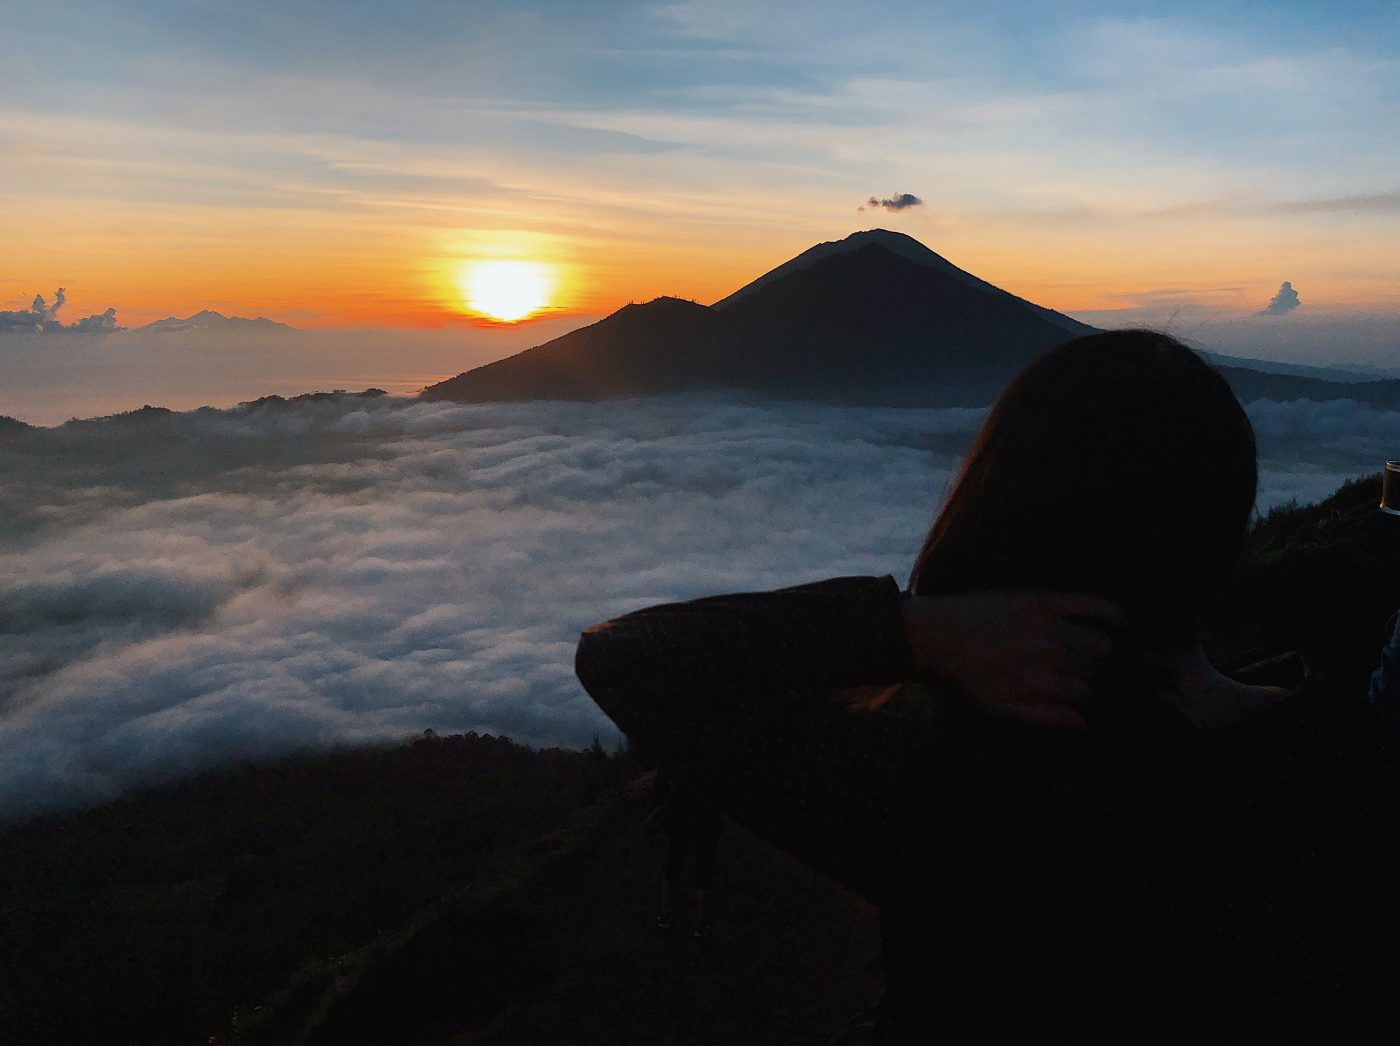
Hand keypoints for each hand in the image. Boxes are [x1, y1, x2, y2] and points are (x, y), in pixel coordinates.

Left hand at [900, 591, 1124, 729]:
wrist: (940, 633)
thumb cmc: (969, 675)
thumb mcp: (1000, 708)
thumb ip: (1045, 717)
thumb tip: (1085, 723)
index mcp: (1041, 684)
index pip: (1084, 693)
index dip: (1078, 693)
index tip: (1068, 688)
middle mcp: (1051, 654)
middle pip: (1092, 668)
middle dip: (1084, 671)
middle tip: (1064, 668)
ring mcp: (1049, 624)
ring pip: (1099, 642)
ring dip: (1095, 648)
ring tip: (1079, 648)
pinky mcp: (1044, 599)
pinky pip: (1091, 603)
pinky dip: (1112, 612)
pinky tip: (1125, 621)